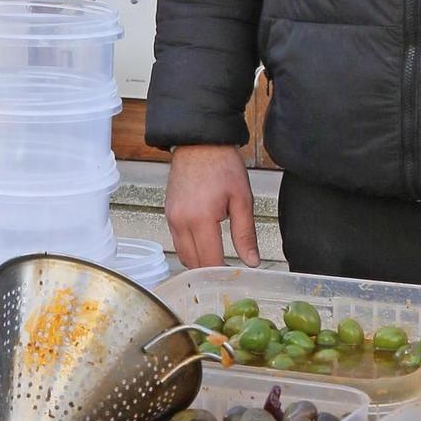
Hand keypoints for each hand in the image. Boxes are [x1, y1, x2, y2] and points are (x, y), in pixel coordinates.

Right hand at [164, 144, 259, 269]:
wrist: (200, 143)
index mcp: (200, 219)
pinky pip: (178, 242)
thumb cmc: (222, 165)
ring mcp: (171, 218)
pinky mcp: (169, 214)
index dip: (223, 274)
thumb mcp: (242, 199)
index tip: (236, 277)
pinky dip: (191, 249)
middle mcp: (181, 222)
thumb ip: (245, 234)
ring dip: (199, 262)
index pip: (210, 261)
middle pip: (194, 263)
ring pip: (184, 255)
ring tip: (219, 260)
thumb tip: (251, 261)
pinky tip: (206, 244)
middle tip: (229, 272)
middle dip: (211, 272)